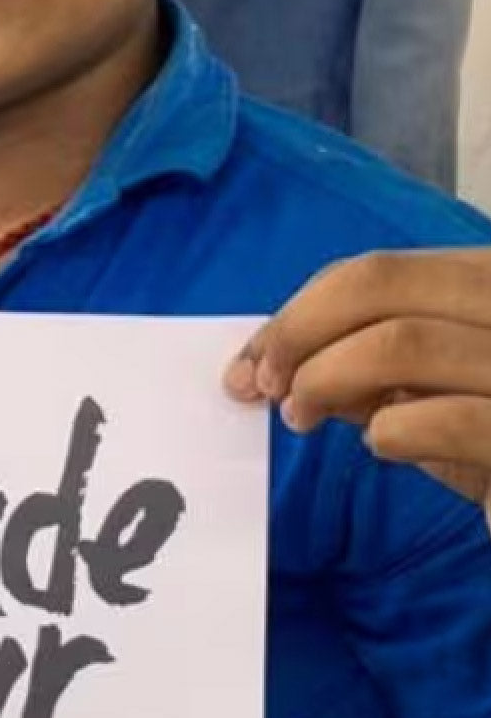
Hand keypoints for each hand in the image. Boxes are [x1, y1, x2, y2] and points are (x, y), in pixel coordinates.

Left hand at [224, 249, 490, 510]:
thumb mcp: (430, 392)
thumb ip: (368, 368)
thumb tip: (274, 364)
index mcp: (489, 279)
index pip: (376, 273)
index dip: (297, 314)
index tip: (250, 363)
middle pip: (378, 284)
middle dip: (298, 334)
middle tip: (265, 389)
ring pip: (400, 341)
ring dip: (325, 381)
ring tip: (303, 418)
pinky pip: (443, 418)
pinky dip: (391, 432)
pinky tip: (386, 445)